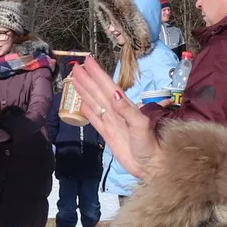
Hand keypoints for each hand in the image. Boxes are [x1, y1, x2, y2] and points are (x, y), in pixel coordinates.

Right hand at [71, 60, 160, 178]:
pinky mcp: (108, 134)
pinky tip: (81, 103)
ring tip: (75, 79)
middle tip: (76, 66)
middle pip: (98, 91)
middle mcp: (116, 111)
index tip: (88, 61)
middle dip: (87, 79)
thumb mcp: (140, 125)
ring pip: (94, 102)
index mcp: (124, 106)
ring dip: (85, 90)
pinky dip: (87, 111)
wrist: (151, 165)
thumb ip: (127, 110)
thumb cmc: (149, 144)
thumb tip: (114, 94)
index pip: (107, 86)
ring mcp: (111, 122)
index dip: (98, 74)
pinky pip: (95, 119)